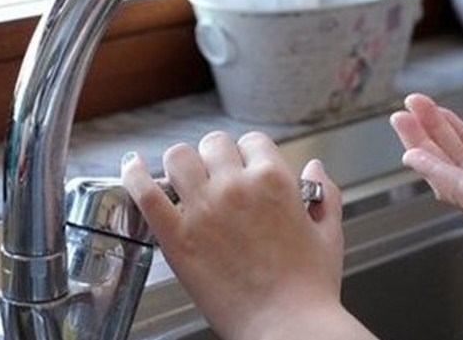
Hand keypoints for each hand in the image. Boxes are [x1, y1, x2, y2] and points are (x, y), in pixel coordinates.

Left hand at [121, 131, 374, 339]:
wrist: (287, 326)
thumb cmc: (309, 288)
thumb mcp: (329, 234)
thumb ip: (326, 195)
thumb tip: (314, 169)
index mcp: (274, 180)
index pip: (252, 142)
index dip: (249, 154)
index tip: (245, 167)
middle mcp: (236, 187)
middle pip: (214, 144)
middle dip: (216, 157)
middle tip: (216, 176)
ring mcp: (203, 210)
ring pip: (178, 157)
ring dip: (181, 164)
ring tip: (183, 178)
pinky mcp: (176, 237)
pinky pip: (145, 193)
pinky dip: (134, 175)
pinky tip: (134, 167)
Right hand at [389, 93, 462, 247]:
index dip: (454, 134)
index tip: (432, 112)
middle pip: (460, 165)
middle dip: (430, 137)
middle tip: (404, 111)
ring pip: (452, 176)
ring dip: (423, 147)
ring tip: (400, 120)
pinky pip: (459, 188)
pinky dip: (433, 170)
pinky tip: (413, 152)